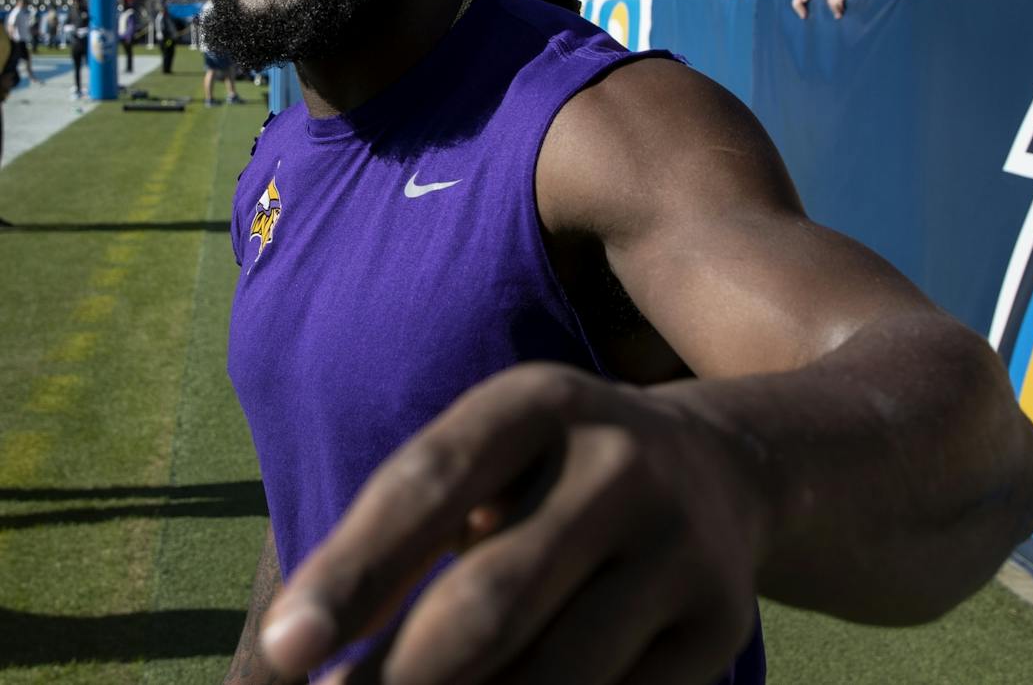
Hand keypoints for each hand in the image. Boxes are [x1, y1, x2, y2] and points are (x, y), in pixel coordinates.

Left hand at [258, 365, 761, 684]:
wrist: (722, 471)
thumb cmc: (554, 474)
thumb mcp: (492, 457)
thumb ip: (411, 531)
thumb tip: (305, 655)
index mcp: (541, 401)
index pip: (430, 484)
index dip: (352, 573)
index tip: (286, 650)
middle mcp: (620, 463)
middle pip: (490, 603)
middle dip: (397, 681)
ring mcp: (681, 546)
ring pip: (553, 677)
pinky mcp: (721, 624)